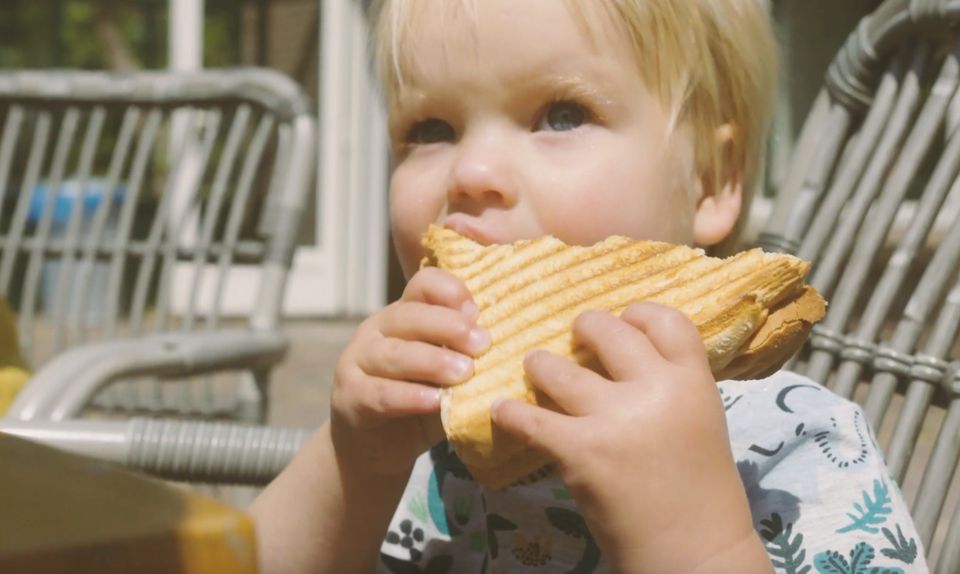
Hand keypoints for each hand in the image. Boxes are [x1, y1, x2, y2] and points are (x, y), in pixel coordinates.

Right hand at [331, 267, 490, 477]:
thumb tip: (511, 348)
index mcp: (405, 314)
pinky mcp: (349, 397)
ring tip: (465, 372)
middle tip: (482, 344)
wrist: (375, 448)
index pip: (423, 284)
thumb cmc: (419, 402)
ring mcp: (357, 362)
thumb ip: (467, 357)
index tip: (477, 312)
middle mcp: (377, 330)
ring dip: (432, 361)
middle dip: (448, 327)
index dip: (450, 292)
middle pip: (408, 316)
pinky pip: (379, 393)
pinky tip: (434, 401)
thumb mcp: (447, 374)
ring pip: (393, 354)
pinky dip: (408, 397)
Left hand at [491, 303, 767, 571]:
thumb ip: (668, 384)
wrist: (694, 553)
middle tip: (572, 339)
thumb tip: (618, 353)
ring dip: (540, 366)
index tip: (622, 321)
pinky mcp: (580, 451)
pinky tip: (503, 411)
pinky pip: (528, 418)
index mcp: (693, 381)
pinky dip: (510, 413)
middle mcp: (655, 391)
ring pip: (555, 368)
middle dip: (582, 329)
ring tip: (537, 370)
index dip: (637, 313)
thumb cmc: (699, 490)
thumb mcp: (699, 420)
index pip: (665, 319)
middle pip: (605, 329)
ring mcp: (615, 420)